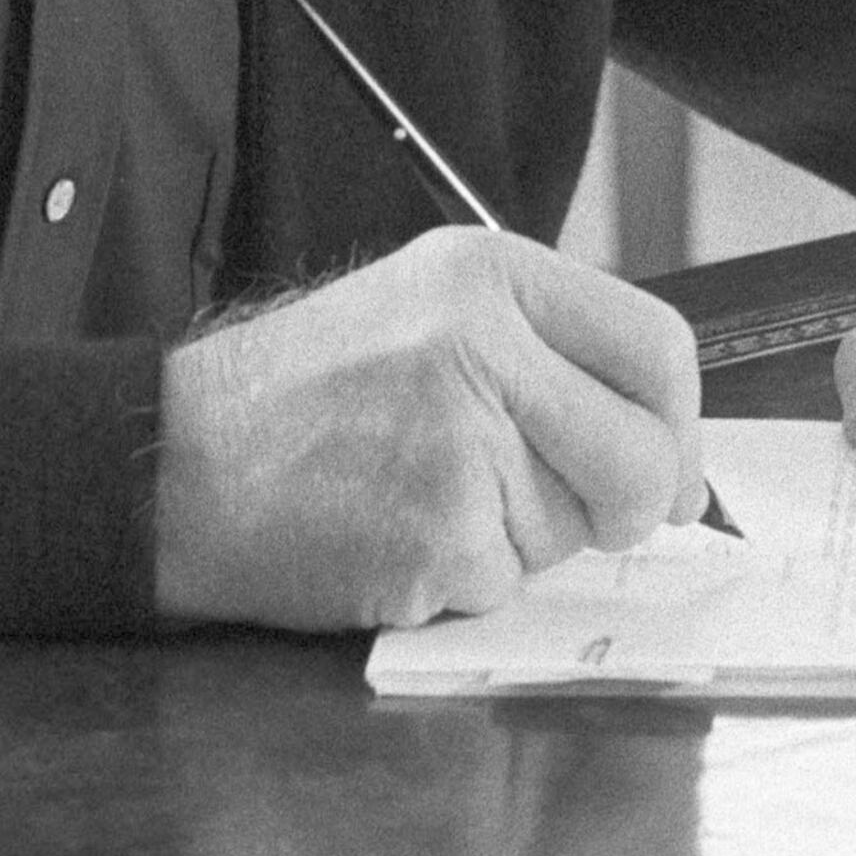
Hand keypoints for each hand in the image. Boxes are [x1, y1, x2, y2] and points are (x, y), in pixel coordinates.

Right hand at [154, 227, 709, 629]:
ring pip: (577, 527)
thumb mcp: (428, 313)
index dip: (679, 424)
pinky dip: (466, 579)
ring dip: (523, 539)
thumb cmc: (303, 397)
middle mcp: (481, 343)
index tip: (670, 465)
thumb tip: (673, 456)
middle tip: (565, 509)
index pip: (659, 346)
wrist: (176, 459)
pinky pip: (509, 581)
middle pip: (643, 453)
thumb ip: (548, 358)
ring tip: (431, 496)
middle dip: (627, 505)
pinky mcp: (435, 531)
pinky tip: (399, 536)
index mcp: (490, 274)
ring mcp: (458, 439)